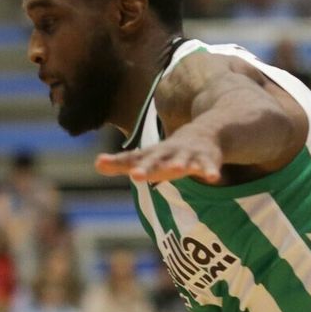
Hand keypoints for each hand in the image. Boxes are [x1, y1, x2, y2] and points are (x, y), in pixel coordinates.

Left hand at [95, 131, 222, 183]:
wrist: (204, 133)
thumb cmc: (167, 152)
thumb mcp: (145, 157)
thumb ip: (122, 163)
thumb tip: (97, 164)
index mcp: (151, 154)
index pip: (131, 158)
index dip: (116, 162)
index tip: (101, 162)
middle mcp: (167, 153)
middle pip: (155, 161)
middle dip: (146, 168)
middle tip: (135, 175)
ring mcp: (187, 155)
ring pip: (183, 160)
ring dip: (180, 164)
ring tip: (177, 169)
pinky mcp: (206, 160)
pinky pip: (208, 167)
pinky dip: (210, 171)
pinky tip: (213, 178)